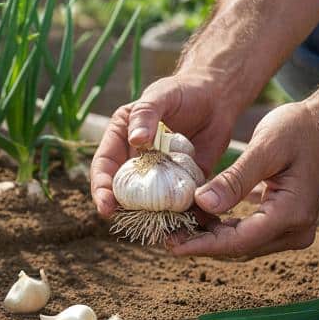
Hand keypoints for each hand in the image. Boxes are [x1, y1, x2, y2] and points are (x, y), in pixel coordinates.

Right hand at [91, 71, 241, 217]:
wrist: (216, 98)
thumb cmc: (182, 91)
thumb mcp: (160, 96)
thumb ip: (145, 114)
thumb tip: (134, 139)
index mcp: (120, 140)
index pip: (104, 167)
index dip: (101, 187)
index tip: (105, 205)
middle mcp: (136, 161)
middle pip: (122, 191)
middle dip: (122, 209)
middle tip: (127, 222)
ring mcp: (160, 175)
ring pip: (150, 202)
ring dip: (152, 216)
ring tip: (156, 228)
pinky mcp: (184, 183)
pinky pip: (179, 202)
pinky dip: (182, 214)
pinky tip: (186, 223)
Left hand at [168, 100, 318, 258]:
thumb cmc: (299, 128)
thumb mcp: (264, 149)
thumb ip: (235, 179)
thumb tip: (202, 204)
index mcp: (292, 214)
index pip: (239, 241)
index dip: (202, 245)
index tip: (171, 244)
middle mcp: (296, 231)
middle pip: (239, 247)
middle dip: (202, 242)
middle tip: (164, 236)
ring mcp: (294, 230)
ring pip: (243, 242)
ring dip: (211, 236)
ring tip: (176, 226)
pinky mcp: (287, 223)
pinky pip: (250, 232)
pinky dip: (224, 226)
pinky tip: (199, 216)